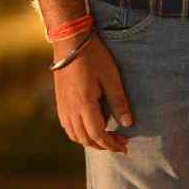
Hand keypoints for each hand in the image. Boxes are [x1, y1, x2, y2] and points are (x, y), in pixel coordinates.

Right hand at [53, 36, 133, 152]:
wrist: (70, 41)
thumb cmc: (93, 56)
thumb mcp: (111, 77)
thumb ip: (119, 102)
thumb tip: (128, 123)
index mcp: (84, 105)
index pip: (98, 135)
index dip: (112, 144)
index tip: (125, 146)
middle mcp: (70, 110)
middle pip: (86, 139)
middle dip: (104, 145)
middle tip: (120, 143)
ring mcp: (62, 107)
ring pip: (75, 135)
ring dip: (91, 141)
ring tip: (107, 138)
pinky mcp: (59, 102)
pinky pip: (68, 127)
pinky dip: (80, 134)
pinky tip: (90, 128)